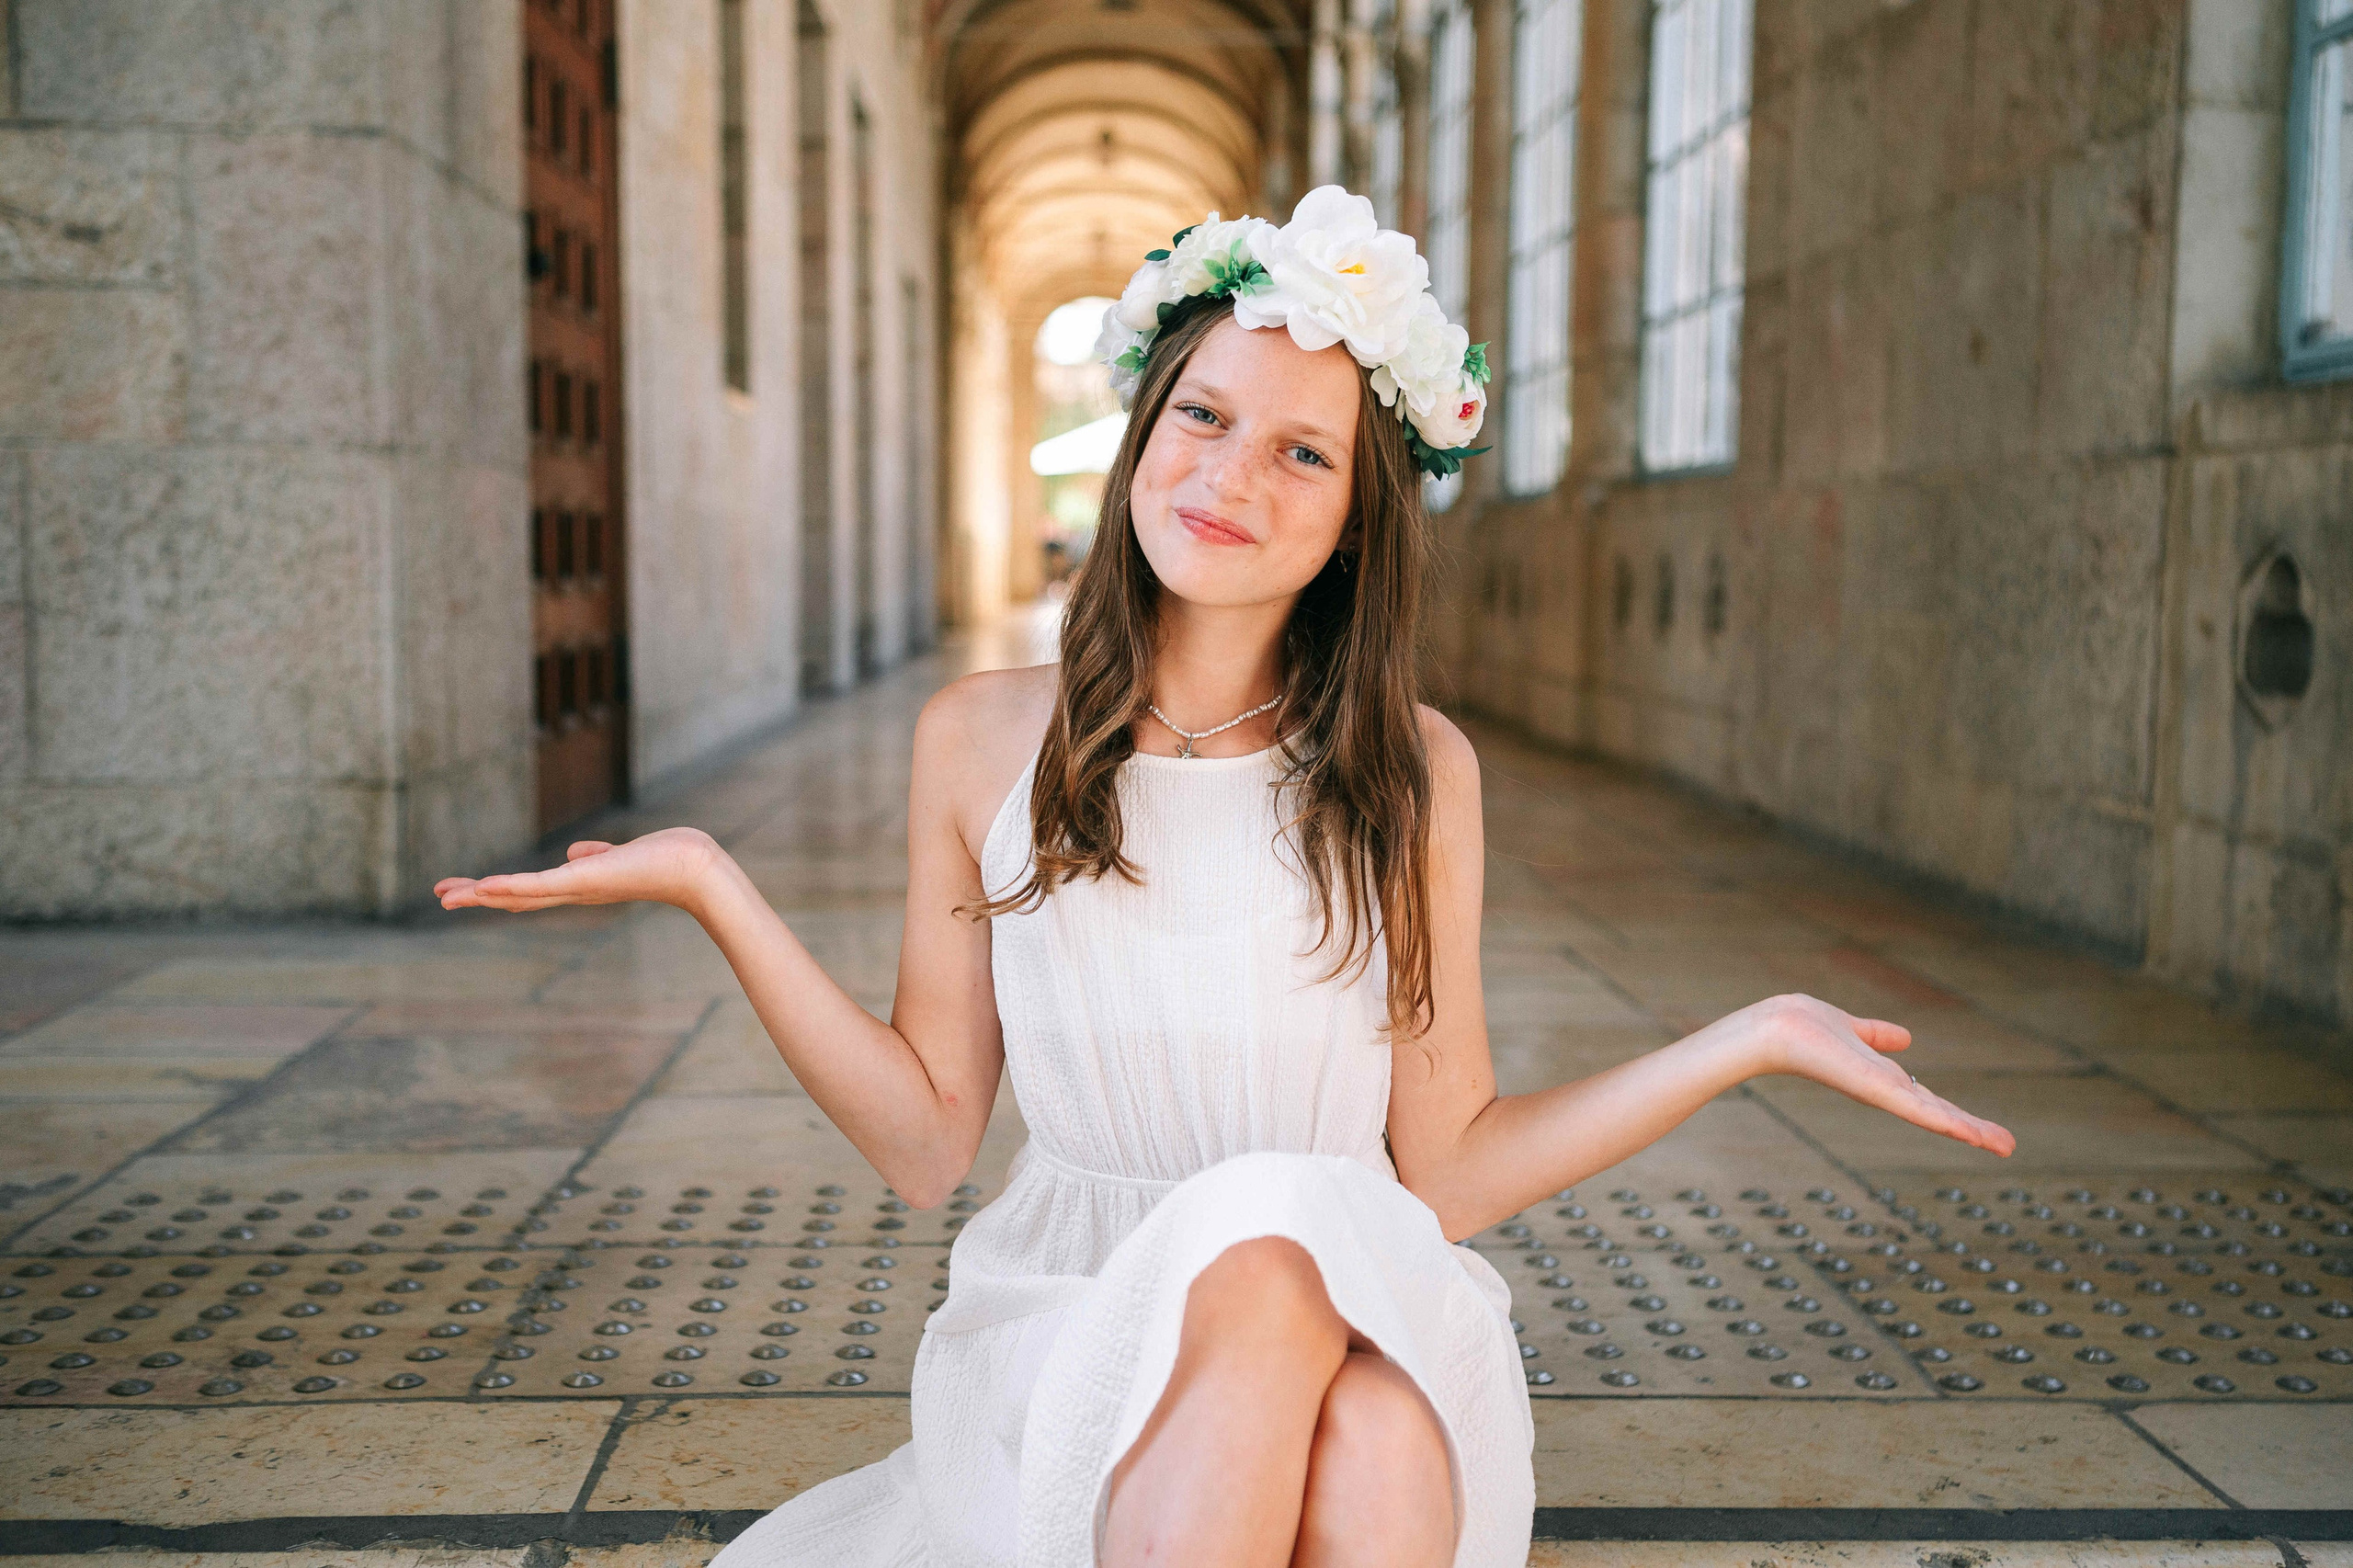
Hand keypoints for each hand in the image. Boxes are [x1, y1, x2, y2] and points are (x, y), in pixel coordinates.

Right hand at [434, 827, 725, 913]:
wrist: (694, 868)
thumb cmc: (666, 860)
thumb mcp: (621, 855)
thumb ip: (596, 856)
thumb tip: (576, 852)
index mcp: (579, 886)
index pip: (529, 891)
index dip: (497, 891)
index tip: (468, 888)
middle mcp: (573, 893)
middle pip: (515, 899)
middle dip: (477, 898)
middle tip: (441, 897)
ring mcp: (576, 888)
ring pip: (518, 894)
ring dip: (481, 895)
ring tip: (448, 896)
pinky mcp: (583, 880)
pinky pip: (538, 885)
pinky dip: (509, 887)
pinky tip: (483, 887)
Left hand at [1740, 993, 2015, 1155]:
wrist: (1777, 1030)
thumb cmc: (1804, 1026)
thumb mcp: (1853, 1029)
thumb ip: (1877, 1035)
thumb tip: (1906, 1038)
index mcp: (1883, 1077)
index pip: (1927, 1099)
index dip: (1957, 1112)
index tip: (1983, 1129)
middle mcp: (1885, 1090)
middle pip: (1938, 1112)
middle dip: (1973, 1129)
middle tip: (2007, 1146)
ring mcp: (1882, 1092)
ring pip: (1935, 1115)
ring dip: (1971, 1130)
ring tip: (2003, 1145)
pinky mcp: (1876, 1090)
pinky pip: (1916, 1108)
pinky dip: (1945, 1120)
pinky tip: (1971, 1133)